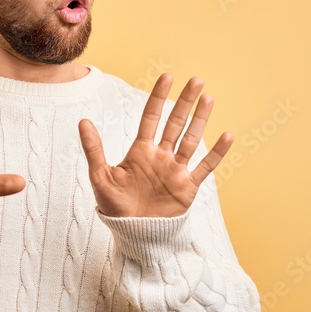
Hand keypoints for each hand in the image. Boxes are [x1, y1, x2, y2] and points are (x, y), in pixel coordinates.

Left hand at [78, 74, 233, 217]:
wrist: (133, 234)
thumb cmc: (115, 207)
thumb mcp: (100, 176)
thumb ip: (94, 149)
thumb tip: (83, 121)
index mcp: (140, 151)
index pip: (151, 117)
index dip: (159, 97)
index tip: (167, 77)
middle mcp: (160, 156)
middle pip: (175, 123)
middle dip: (185, 102)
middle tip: (196, 80)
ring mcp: (176, 170)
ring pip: (192, 139)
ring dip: (200, 120)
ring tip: (208, 98)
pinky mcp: (187, 187)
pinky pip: (205, 167)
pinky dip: (217, 153)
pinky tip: (227, 135)